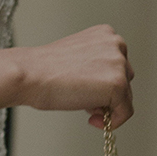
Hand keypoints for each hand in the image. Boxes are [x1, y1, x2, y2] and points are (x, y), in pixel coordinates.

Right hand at [15, 25, 132, 129]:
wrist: (30, 74)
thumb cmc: (43, 69)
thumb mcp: (76, 57)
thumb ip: (95, 66)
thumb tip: (105, 89)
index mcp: (105, 34)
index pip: (117, 64)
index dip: (103, 82)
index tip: (88, 92)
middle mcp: (116, 44)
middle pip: (125, 78)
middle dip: (106, 94)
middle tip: (85, 102)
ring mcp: (119, 64)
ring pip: (126, 95)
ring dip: (107, 106)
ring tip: (83, 107)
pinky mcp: (118, 84)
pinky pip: (125, 111)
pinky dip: (112, 121)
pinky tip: (92, 119)